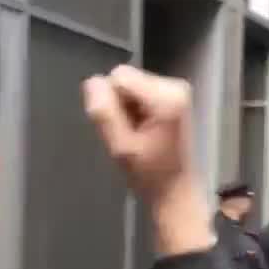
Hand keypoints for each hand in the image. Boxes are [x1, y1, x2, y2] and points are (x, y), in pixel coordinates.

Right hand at [83, 66, 208, 255]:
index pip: (118, 76)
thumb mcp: (120, 147)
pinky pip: (139, 92)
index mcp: (166, 97)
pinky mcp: (173, 97)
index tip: (121, 127)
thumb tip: (92, 82)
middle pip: (125, 78)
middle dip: (120, 104)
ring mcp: (176, 90)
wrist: (175, 191)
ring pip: (130, 85)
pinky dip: (136, 110)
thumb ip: (104, 113)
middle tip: (130, 134)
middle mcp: (175, 86)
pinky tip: (144, 132)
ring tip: (138, 135)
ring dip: (127, 108)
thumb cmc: (149, 174)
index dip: (110, 101)